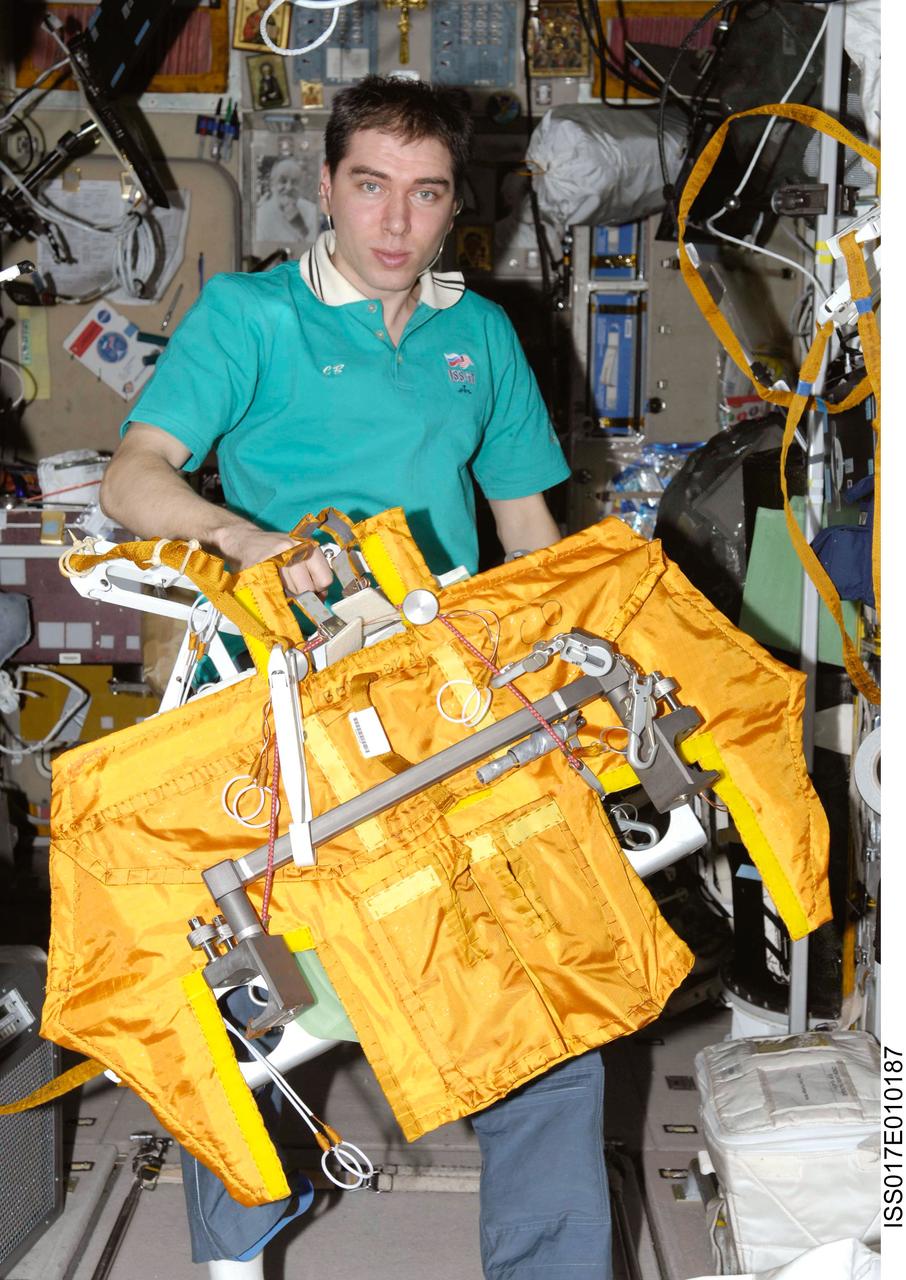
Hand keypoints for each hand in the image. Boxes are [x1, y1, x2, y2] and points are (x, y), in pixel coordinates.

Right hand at [215, 523, 333, 596]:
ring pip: (292, 591)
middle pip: (308, 588)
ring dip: (286, 593)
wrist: (243, 539)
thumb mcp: (297, 555)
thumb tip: (322, 598)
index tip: (311, 592)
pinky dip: (273, 592)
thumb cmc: (272, 550)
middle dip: (301, 594)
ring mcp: (279, 554)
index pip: (325, 578)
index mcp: (308, 545)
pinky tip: (268, 582)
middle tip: (289, 587)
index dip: (318, 590)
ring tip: (277, 581)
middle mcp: (296, 548)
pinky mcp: (262, 562)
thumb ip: (312, 574)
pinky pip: (275, 589)